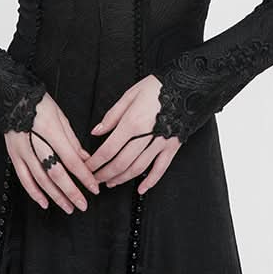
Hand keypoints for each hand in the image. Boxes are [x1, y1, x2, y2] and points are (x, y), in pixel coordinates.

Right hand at [5, 92, 100, 213]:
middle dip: (71, 192)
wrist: (13, 98)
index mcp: (51, 131)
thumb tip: (85, 159)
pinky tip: (44, 202)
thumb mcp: (61, 116)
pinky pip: (24, 178)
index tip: (94, 188)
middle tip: (83, 204)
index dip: (84, 176)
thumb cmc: (39, 104)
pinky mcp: (14, 155)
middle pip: (56, 174)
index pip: (71, 159)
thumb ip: (72, 140)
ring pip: (41, 180)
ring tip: (68, 207)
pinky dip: (34, 192)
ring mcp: (23, 151)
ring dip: (56, 196)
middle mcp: (36, 144)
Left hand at [84, 75, 181, 194]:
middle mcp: (146, 135)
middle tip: (95, 180)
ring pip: (138, 168)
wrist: (186, 85)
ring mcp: (160, 143)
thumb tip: (96, 131)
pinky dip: (150, 181)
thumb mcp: (130, 94)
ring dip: (122, 179)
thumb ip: (112, 115)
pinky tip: (141, 188)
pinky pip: (161, 168)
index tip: (86, 167)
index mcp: (132, 121)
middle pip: (121, 163)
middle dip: (105, 174)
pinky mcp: (172, 146)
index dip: (95, 162)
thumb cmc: (158, 87)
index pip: (108, 149)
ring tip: (111, 183)